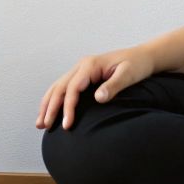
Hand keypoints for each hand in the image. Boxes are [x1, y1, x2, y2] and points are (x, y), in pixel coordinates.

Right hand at [36, 45, 154, 131]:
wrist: (143, 56)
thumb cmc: (137, 65)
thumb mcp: (129, 75)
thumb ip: (113, 86)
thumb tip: (98, 99)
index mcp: (91, 65)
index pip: (73, 88)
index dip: (68, 107)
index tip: (66, 125)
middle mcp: (82, 66)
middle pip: (60, 87)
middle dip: (50, 108)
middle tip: (44, 126)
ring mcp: (81, 70)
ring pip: (57, 87)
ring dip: (47, 105)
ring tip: (40, 123)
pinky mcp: (83, 75)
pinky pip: (63, 87)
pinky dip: (54, 100)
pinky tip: (49, 111)